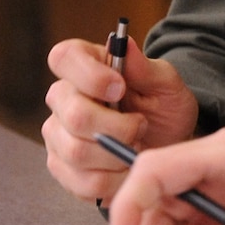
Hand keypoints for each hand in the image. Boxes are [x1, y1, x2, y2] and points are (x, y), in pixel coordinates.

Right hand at [43, 32, 199, 200]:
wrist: (167, 145)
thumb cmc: (164, 108)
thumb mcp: (166, 84)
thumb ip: (145, 67)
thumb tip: (124, 43)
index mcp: (85, 66)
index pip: (63, 57)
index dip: (89, 75)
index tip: (119, 88)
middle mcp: (63, 99)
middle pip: (74, 114)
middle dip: (118, 127)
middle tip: (140, 126)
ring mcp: (57, 135)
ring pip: (77, 152)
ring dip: (117, 154)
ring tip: (134, 146)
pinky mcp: (61, 167)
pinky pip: (81, 181)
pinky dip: (113, 180)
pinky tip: (125, 168)